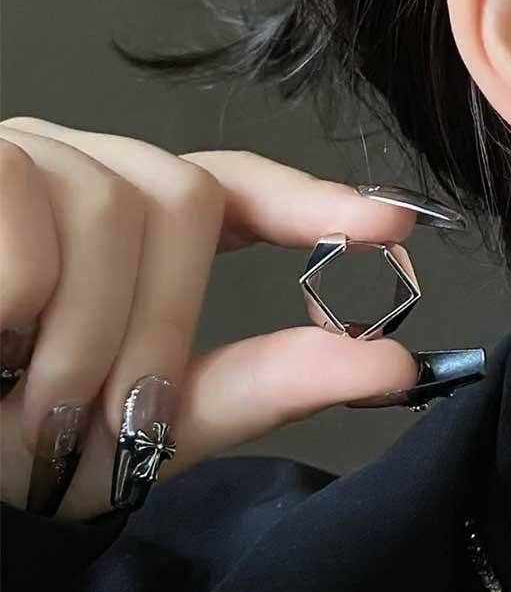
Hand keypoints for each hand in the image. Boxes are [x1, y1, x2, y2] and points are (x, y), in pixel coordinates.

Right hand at [0, 117, 419, 520]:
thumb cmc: (19, 436)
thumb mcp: (148, 419)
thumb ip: (264, 386)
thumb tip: (392, 368)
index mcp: (129, 227)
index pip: (232, 187)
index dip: (309, 199)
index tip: (387, 225)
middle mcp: (78, 171)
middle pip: (176, 196)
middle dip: (158, 320)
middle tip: (105, 408)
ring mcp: (17, 155)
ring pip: (107, 203)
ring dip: (83, 331)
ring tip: (26, 389)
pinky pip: (23, 206)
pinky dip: (17, 299)